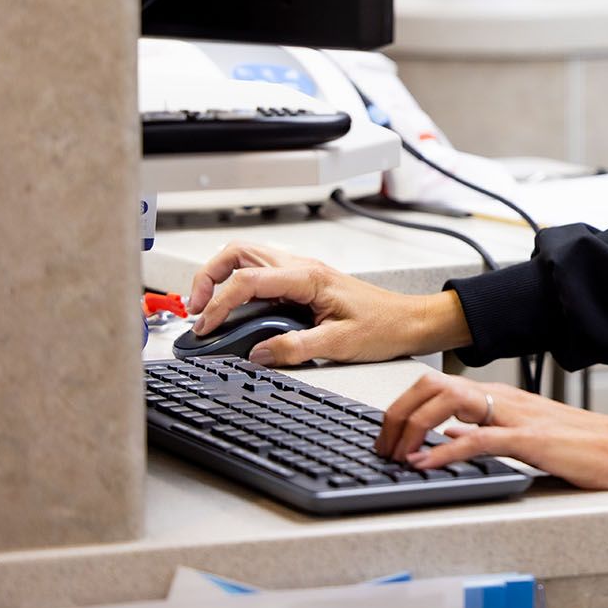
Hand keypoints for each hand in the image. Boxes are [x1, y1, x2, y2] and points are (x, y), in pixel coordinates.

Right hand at [186, 241, 470, 367]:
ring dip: (221, 279)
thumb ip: (296, 349)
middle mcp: (301, 267)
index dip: (219, 303)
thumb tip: (257, 354)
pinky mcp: (302, 284)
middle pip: (239, 253)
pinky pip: (260, 275)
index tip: (205, 328)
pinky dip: (238, 288)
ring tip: (207, 309)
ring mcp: (300, 272)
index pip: (248, 279)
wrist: (410, 321)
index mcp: (308, 276)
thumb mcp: (339, 343)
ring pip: (247, 259)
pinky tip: (234, 312)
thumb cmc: (385, 326)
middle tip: (196, 308)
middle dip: (209, 276)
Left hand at [376, 370, 607, 490]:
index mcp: (500, 396)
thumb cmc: (579, 443)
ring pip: (448, 403)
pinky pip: (478, 439)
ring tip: (396, 454)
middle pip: (432, 386)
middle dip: (397, 413)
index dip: (403, 406)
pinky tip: (426, 463)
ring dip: (412, 428)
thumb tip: (446, 437)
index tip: (387, 433)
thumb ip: (484, 431)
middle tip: (383, 444)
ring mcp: (515, 416)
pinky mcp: (529, 439)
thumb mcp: (523, 434)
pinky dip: (445, 452)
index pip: (436, 385)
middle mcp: (503, 398)